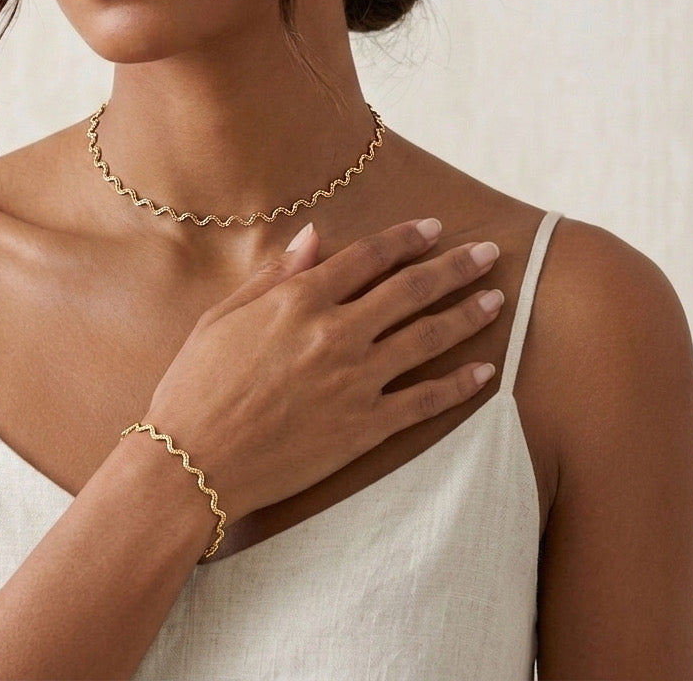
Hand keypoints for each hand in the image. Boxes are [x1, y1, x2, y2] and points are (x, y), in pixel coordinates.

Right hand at [143, 219, 501, 522]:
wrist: (194, 463)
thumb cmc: (195, 386)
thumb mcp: (222, 316)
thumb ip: (273, 275)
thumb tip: (312, 236)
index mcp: (299, 300)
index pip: (368, 257)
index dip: (406, 238)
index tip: (434, 228)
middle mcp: (335, 333)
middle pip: (410, 289)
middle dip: (454, 267)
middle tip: (488, 253)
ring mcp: (355, 381)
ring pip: (427, 338)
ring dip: (467, 315)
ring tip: (498, 299)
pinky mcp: (364, 428)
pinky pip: (424, 402)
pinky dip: (459, 386)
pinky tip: (485, 372)